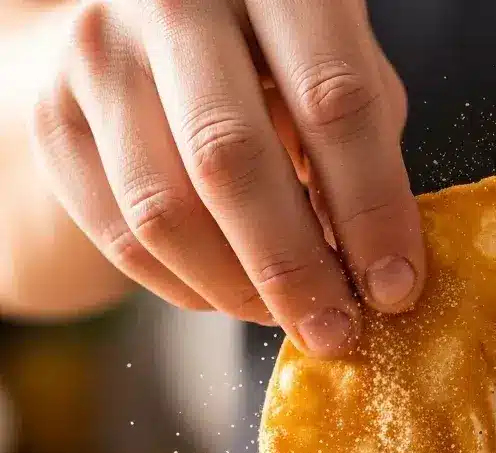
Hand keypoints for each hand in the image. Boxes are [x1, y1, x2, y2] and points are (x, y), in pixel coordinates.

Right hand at [31, 0, 423, 355]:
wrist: (141, 32)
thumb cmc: (272, 59)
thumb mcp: (338, 65)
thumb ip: (364, 140)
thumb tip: (385, 263)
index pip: (334, 103)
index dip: (373, 210)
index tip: (396, 290)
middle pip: (233, 162)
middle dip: (296, 272)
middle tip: (336, 333)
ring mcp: (97, 52)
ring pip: (166, 212)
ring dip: (239, 290)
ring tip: (287, 316)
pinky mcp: (56, 116)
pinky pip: (123, 236)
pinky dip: (188, 288)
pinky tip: (230, 295)